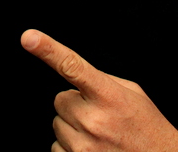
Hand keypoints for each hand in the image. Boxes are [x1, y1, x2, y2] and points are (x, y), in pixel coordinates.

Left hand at [21, 30, 177, 151]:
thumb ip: (101, 81)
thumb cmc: (148, 128)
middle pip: (60, 99)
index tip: (29, 37)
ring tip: (101, 134)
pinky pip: (56, 148)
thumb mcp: (132, 94)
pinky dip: (70, 148)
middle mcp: (93, 120)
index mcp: (109, 95)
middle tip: (100, 115)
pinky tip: (93, 148)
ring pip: (58, 124)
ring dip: (74, 127)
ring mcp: (84, 145)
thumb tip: (72, 73)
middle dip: (75, 105)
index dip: (48, 50)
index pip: (72, 66)